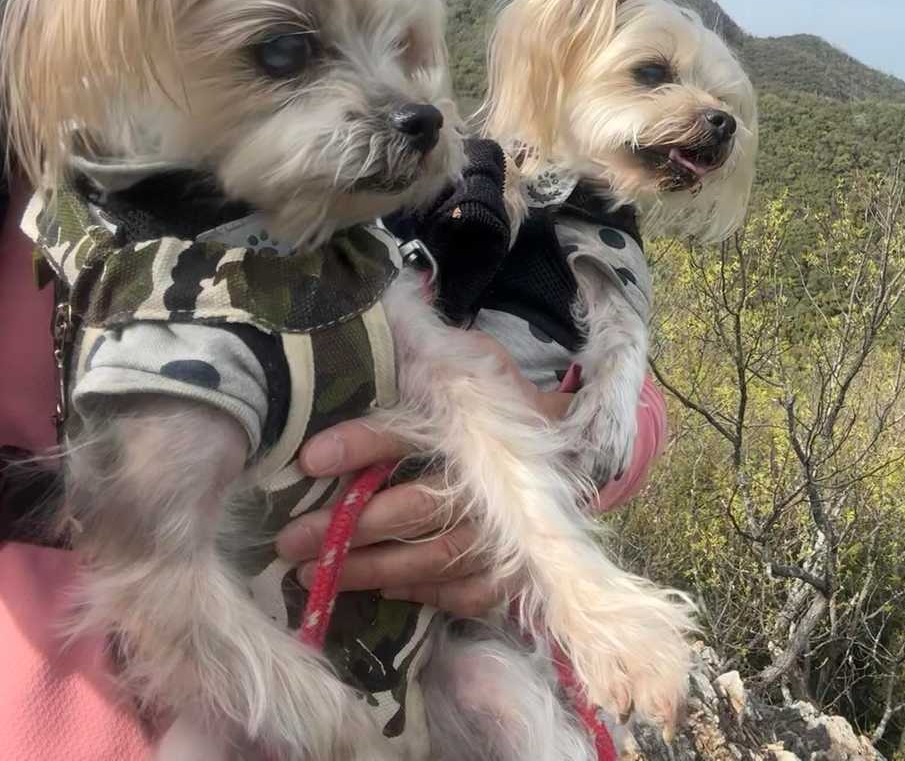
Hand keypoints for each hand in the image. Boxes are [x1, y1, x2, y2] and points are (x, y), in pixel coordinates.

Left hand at [275, 341, 573, 616]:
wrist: (566, 440)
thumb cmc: (498, 398)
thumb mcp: (465, 366)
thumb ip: (418, 364)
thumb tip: (349, 358)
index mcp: (483, 422)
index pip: (417, 432)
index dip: (364, 444)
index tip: (310, 458)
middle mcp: (502, 481)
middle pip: (420, 507)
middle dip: (351, 525)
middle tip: (292, 536)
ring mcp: (514, 531)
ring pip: (436, 558)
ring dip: (371, 567)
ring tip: (312, 569)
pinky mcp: (518, 567)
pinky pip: (465, 592)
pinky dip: (422, 591)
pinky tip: (382, 586)